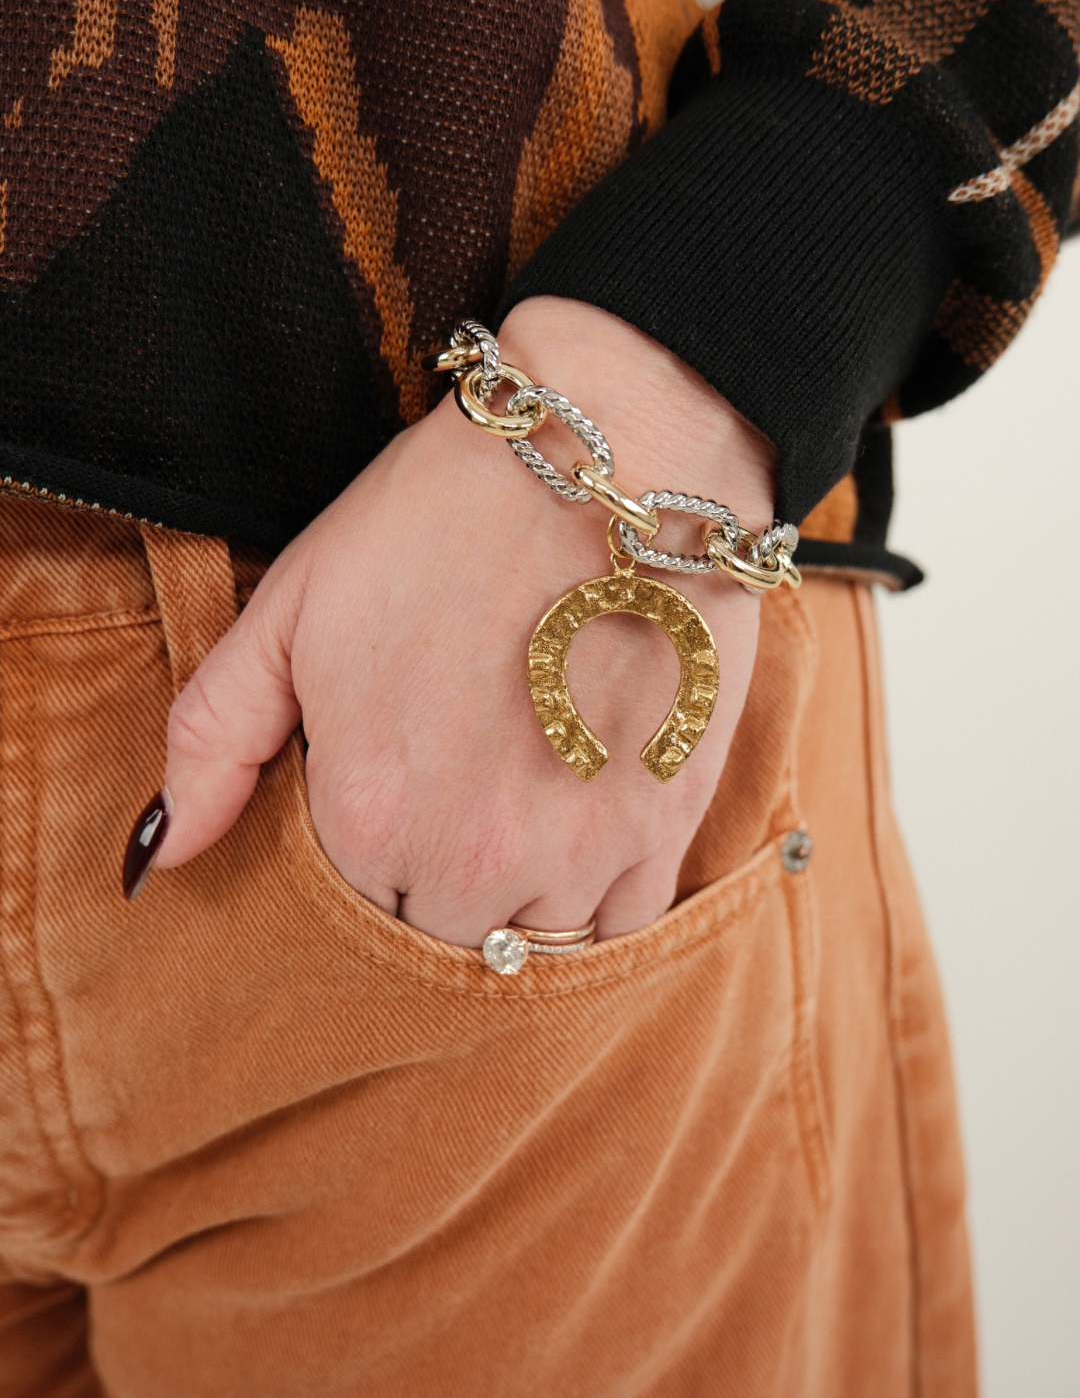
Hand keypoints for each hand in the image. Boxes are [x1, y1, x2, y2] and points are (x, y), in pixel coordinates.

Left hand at [151, 298, 775, 942]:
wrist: (612, 459)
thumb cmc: (441, 520)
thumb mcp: (293, 608)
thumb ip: (214, 739)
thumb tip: (158, 852)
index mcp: (370, 815)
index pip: (347, 911)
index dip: (360, 848)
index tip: (384, 784)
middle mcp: (474, 860)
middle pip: (435, 934)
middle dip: (430, 882)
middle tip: (450, 787)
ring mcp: (580, 851)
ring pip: (529, 938)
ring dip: (514, 893)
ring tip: (517, 796)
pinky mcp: (664, 825)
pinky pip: (620, 926)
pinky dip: (595, 895)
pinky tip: (580, 820)